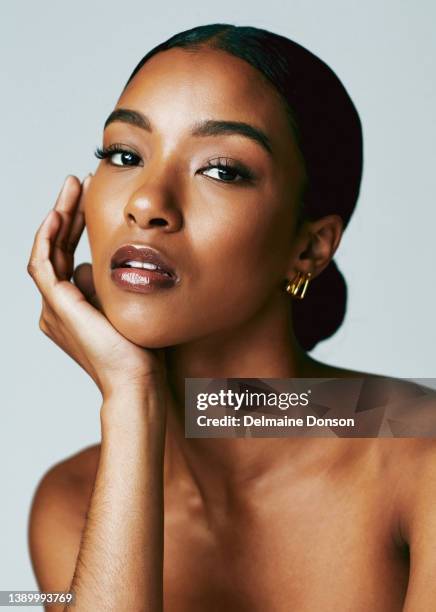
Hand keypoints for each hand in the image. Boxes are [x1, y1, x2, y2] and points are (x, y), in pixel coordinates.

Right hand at [27, 175, 167, 398]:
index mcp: (72, 306)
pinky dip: (47, 237)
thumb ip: (104, 286)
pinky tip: (58, 214)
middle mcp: (58, 306)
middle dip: (67, 213)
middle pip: (57, 248)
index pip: (69, 254)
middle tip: (78, 183)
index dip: (77, 225)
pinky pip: (43, 264)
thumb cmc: (140, 350)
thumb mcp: (123, 306)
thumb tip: (90, 266)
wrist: (137, 379)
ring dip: (58, 217)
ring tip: (72, 187)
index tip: (92, 198)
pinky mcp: (57, 306)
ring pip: (48, 251)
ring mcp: (55, 307)